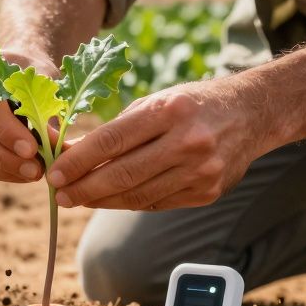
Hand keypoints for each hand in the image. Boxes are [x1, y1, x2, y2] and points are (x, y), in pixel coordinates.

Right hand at [0, 48, 58, 182]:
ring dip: (2, 169)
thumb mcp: (42, 83)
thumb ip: (45, 111)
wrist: (15, 64)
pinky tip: (21, 174)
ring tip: (32, 174)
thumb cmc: (31, 71)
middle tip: (34, 171)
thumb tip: (55, 148)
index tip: (31, 150)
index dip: (6, 131)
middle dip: (3, 157)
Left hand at [47, 77, 260, 209]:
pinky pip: (158, 203)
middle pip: (123, 174)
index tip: (54, 173)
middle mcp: (188, 141)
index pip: (112, 141)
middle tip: (59, 195)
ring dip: (102, 201)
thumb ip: (115, 129)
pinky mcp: (207, 192)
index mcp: (170, 110)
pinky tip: (110, 200)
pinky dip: (129, 202)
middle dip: (84, 188)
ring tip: (78, 199)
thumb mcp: (154, 102)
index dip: (78, 161)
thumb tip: (69, 152)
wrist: (250, 114)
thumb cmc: (191, 104)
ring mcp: (201, 170)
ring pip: (139, 196)